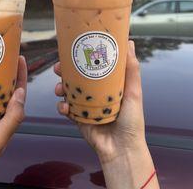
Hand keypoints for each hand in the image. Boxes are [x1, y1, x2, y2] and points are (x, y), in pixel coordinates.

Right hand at [54, 40, 159, 188]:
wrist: (122, 149)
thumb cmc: (132, 120)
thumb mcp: (133, 91)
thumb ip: (131, 69)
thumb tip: (129, 42)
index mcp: (107, 84)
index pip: (91, 66)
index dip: (80, 57)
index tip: (73, 49)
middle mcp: (95, 92)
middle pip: (75, 77)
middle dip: (64, 71)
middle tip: (58, 68)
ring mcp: (85, 105)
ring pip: (67, 91)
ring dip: (60, 87)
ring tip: (59, 88)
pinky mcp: (78, 117)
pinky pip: (65, 109)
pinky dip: (61, 107)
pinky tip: (63, 107)